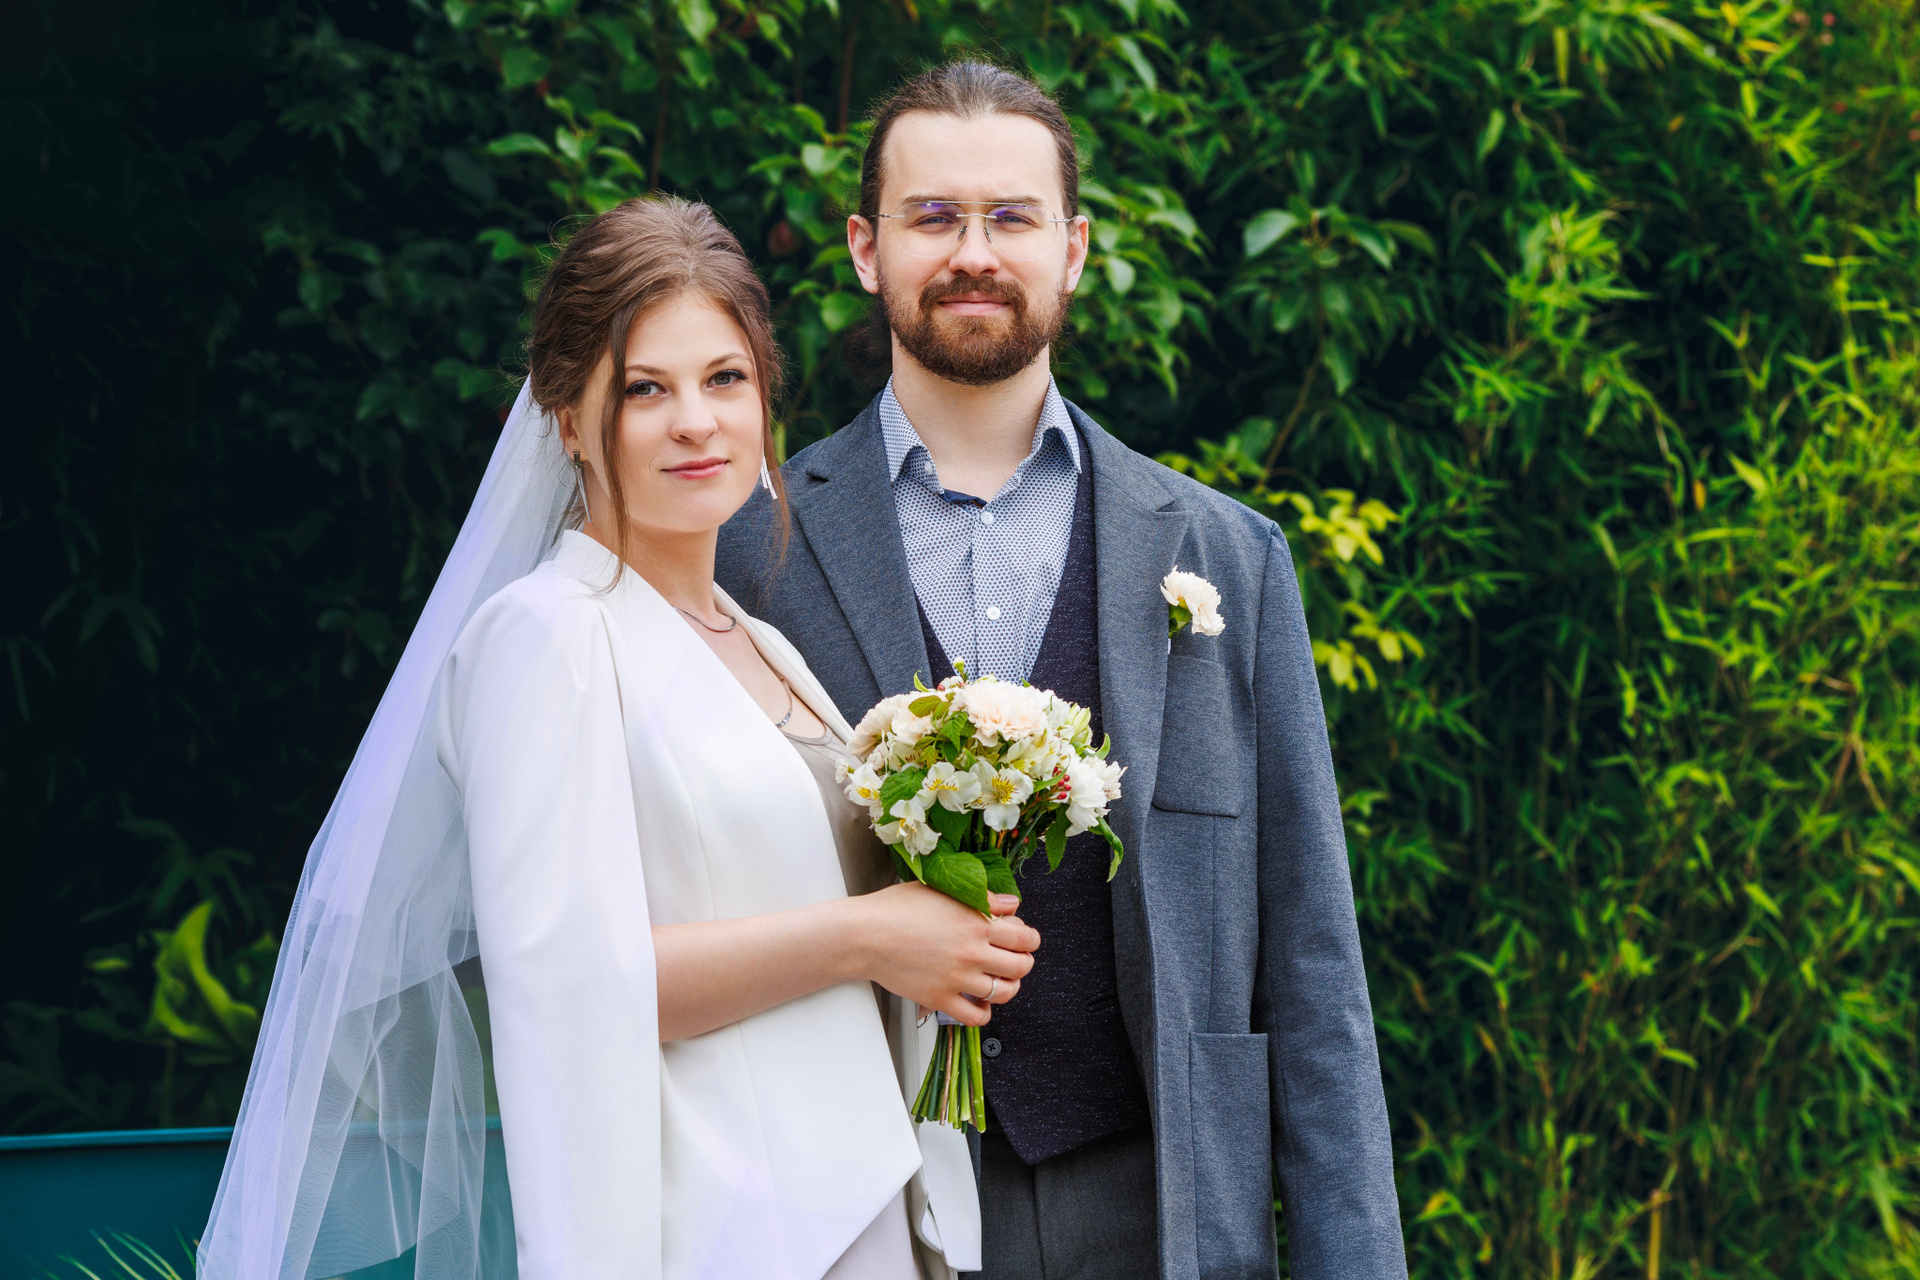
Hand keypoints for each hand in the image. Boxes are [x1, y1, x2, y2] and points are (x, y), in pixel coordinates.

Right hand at [850, 884, 1038, 1026]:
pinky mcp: (940, 999)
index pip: (1025, 937)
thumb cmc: (897, 909)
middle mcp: (972, 953)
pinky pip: (976, 1017)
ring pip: (1004, 993)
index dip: (1031, 939)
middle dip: (1023, 963)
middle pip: (1021, 967)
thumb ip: (982, 898)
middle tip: (1014, 960)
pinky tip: (980, 1002)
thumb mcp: (942, 891)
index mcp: (976, 923)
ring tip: (999, 981)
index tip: (1026, 940)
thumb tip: (1012, 904)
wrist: (864, 935)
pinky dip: (984, 1013)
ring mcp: (957, 979)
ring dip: (1008, 987)